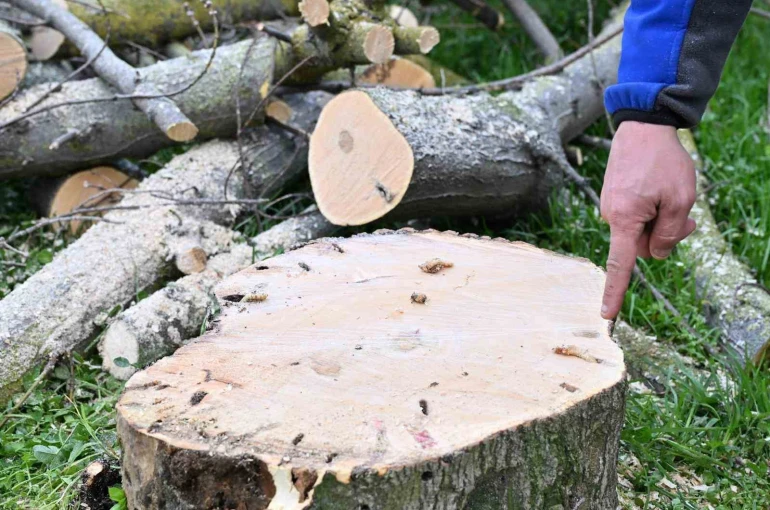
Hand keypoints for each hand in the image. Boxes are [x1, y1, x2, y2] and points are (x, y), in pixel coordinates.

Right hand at [600, 121, 696, 318]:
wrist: (642, 125)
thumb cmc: (663, 162)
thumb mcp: (680, 200)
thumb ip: (670, 234)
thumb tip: (656, 254)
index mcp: (625, 219)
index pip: (621, 264)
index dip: (615, 291)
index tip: (607, 315)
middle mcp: (611, 215)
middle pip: (641, 245)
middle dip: (664, 237)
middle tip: (686, 218)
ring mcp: (610, 205)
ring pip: (640, 230)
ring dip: (659, 220)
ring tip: (671, 193)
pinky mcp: (614, 196)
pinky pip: (635, 216)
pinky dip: (650, 209)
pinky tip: (658, 187)